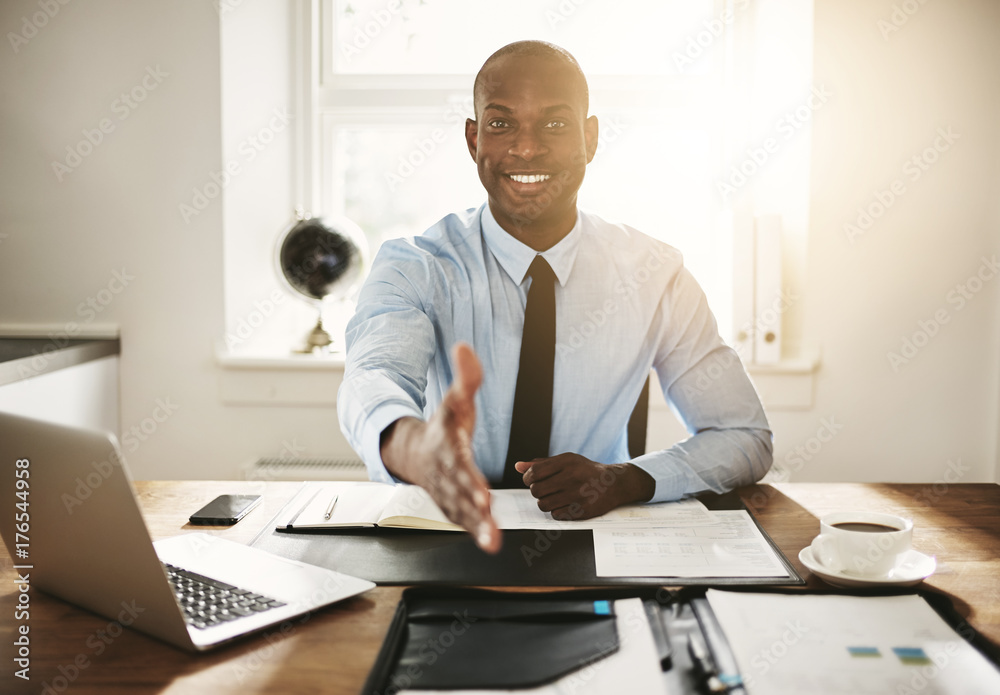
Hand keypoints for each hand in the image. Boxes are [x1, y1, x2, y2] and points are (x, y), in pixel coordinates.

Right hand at [380, 343, 500, 552]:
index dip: (469, 478)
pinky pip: (463, 519)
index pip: (459, 464)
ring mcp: (446, 491)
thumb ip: (466, 376)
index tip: (482, 492)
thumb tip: (465, 347)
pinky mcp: (451, 504)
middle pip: (459, 492)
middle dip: (473, 507)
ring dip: (476, 527)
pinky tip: (491, 542)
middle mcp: (445, 472)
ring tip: (492, 542)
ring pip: (461, 511)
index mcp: (447, 447)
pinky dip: (475, 531)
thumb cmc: (443, 425)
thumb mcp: (455, 398)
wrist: (414, 450)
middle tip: (488, 519)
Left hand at [515, 454, 654, 519]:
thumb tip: (518, 467)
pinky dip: (556, 511)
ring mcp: (578, 494)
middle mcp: (572, 477)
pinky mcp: (583, 510)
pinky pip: (556, 514)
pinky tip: (564, 504)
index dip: (528, 479)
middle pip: (536, 490)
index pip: (534, 473)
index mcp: (566, 461)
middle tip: (545, 490)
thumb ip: (541, 464)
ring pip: (543, 504)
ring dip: (545, 502)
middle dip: (537, 491)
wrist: (614, 483)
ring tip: (554, 498)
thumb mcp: (566, 461)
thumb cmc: (585, 471)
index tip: (533, 481)